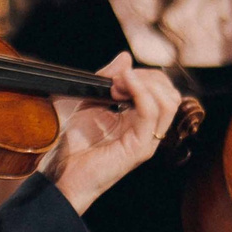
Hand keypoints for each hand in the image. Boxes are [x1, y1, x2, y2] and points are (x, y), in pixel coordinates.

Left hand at [48, 54, 182, 212]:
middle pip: (169, 92)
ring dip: (143, 84)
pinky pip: (151, 114)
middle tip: (118, 82)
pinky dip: (139, 93)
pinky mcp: (140, 148)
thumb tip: (126, 57)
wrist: (62, 174)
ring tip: (118, 86)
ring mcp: (147, 140)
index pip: (161, 89)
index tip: (116, 77)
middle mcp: (148, 130)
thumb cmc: (74, 144)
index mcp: (140, 120)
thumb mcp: (89, 101)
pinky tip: (122, 87)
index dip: (142, 75)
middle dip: (146, 77)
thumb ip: (107, 78)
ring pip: (168, 101)